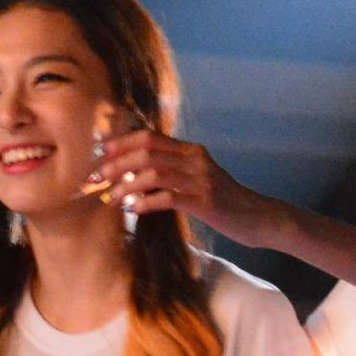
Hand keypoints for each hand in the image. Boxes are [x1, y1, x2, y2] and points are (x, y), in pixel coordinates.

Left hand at [93, 130, 278, 249]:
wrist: (259, 218)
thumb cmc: (224, 202)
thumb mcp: (198, 179)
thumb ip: (173, 172)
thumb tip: (133, 175)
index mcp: (192, 151)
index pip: (149, 137)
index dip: (121, 143)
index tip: (98, 154)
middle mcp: (196, 159)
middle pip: (147, 152)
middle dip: (116, 164)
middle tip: (95, 179)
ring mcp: (202, 180)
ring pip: (154, 173)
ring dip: (126, 184)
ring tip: (110, 197)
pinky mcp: (205, 202)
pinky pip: (168, 197)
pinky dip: (145, 202)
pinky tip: (132, 209)